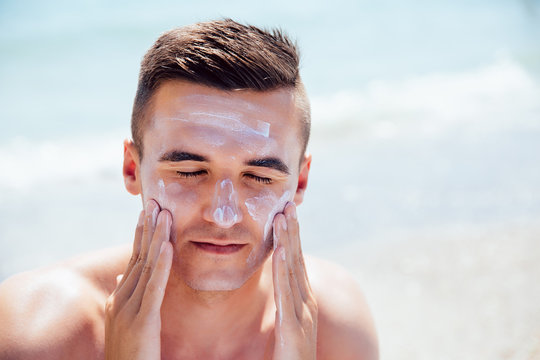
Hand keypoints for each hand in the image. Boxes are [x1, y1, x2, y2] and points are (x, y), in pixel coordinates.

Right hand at [105, 200, 172, 359]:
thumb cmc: (128, 353)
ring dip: (156, 238)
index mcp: (118, 298)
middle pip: (138, 257)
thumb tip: (120, 276)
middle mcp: (120, 299)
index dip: (141, 236)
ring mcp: (128, 309)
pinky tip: (168, 247)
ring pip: (146, 266)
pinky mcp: (142, 321)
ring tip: (163, 214)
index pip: (133, 260)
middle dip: (147, 229)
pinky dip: (161, 265)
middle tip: (155, 202)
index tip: (148, 213)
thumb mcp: (123, 321)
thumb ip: (123, 297)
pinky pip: (154, 288)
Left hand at [272, 202, 317, 359]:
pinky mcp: (292, 327)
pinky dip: (284, 269)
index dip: (292, 237)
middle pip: (297, 260)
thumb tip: (277, 284)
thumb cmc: (289, 356)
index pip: (296, 262)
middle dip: (292, 231)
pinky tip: (281, 251)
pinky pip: (286, 293)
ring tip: (283, 217)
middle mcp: (305, 302)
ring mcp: (302, 314)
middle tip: (287, 205)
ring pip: (293, 270)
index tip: (285, 214)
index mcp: (302, 300)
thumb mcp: (288, 324)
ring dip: (288, 241)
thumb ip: (285, 304)